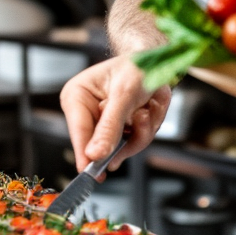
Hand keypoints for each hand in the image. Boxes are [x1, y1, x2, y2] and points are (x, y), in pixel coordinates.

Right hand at [60, 56, 171, 171]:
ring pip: (122, 146)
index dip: (86, 154)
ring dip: (143, 130)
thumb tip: (94, 155)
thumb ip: (109, 126)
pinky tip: (152, 107)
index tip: (91, 173)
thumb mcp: (124, 95)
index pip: (79, 131)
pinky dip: (149, 127)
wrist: (159, 61)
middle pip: (103, 144)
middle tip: (142, 117)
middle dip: (128, 134)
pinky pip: (134, 141)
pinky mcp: (121, 129)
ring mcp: (105, 123)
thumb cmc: (136, 67)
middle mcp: (87, 112)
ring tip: (150, 107)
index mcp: (76, 97)